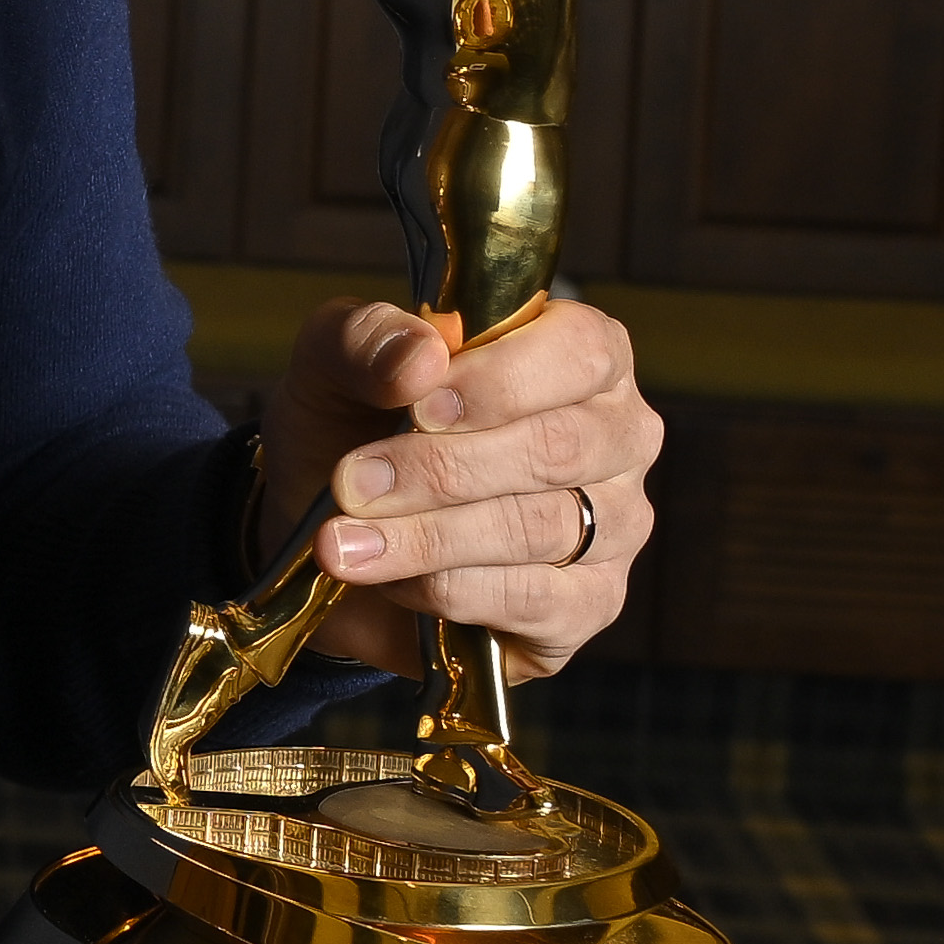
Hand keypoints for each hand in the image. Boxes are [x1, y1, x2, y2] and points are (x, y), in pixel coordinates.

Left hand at [250, 293, 660, 680]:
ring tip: (343, 541)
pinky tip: (394, 582)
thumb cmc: (355, 427)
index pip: (582, 352)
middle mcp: (618, 436)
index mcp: (582, 355)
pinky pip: (532, 600)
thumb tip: (420, 357)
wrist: (325, 531)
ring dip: (427, 537)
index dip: (499, 382)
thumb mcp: (335, 364)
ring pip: (537, 528)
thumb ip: (366, 340)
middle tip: (353, 484)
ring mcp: (616, 525)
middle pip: (557, 447)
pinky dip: (449, 591)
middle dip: (441, 469)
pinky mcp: (591, 602)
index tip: (418, 408)